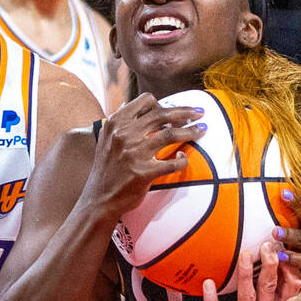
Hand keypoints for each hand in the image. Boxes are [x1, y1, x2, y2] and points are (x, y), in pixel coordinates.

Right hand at [85, 93, 204, 217]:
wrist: (98, 199)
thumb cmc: (106, 169)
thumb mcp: (106, 139)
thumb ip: (119, 122)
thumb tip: (129, 103)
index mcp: (116, 123)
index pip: (145, 101)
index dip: (164, 103)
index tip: (176, 109)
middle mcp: (124, 134)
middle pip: (162, 114)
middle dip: (185, 111)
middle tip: (200, 113)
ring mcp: (134, 153)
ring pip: (171, 134)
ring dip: (191, 131)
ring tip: (202, 130)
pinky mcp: (144, 173)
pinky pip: (172, 163)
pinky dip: (182, 160)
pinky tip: (183, 158)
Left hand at [198, 242, 299, 300]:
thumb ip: (272, 295)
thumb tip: (277, 260)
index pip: (292, 292)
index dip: (290, 270)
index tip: (283, 251)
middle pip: (269, 290)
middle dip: (270, 266)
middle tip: (267, 246)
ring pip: (248, 298)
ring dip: (246, 275)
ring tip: (245, 256)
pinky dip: (211, 297)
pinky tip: (208, 283)